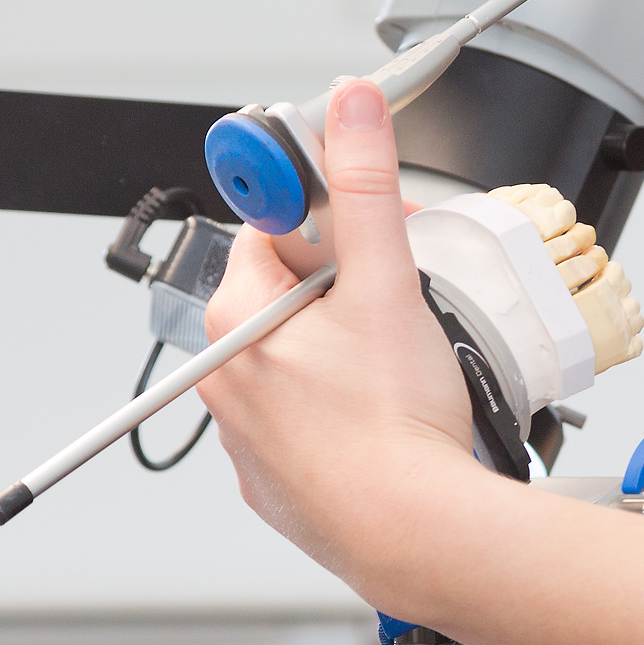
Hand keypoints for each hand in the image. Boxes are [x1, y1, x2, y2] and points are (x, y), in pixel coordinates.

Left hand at [196, 79, 482, 595]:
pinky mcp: (284, 483)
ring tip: (409, 364)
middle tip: (405, 296)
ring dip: (354, 346)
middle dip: (352, 284)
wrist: (414, 537)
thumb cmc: (392, 426)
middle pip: (293, 294)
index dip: (330, 215)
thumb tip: (348, 108)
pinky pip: (315, 421)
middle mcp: (229, 381)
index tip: (365, 216)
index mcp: (237, 321)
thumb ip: (365, 185)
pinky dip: (352, 409)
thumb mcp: (387, 282)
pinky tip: (394, 414)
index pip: (271, 229)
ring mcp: (254, 439)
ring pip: (306, 359)